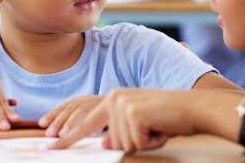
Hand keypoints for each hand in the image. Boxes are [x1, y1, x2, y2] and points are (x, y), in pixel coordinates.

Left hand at [50, 89, 199, 151]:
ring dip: (144, 143)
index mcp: (111, 99)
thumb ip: (118, 131)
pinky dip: (151, 142)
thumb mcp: (138, 125)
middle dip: (134, 144)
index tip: (50, 145)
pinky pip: (135, 143)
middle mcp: (112, 98)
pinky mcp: (132, 112)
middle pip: (109, 141)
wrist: (194, 107)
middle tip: (153, 131)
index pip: (83, 119)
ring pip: (122, 145)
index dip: (67, 136)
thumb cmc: (168, 118)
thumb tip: (103, 143)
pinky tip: (160, 129)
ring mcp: (121, 104)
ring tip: (157, 129)